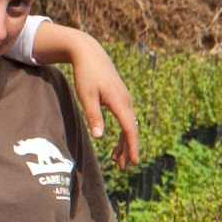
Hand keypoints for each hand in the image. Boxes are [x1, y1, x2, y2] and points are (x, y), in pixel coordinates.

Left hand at [54, 28, 141, 167]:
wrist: (89, 52)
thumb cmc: (86, 74)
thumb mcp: (86, 96)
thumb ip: (94, 116)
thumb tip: (99, 137)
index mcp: (119, 102)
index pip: (130, 129)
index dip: (133, 147)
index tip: (135, 162)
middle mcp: (126, 101)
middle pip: (131, 130)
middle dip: (129, 150)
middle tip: (125, 168)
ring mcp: (124, 99)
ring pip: (128, 126)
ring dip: (124, 143)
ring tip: (117, 161)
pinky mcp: (119, 98)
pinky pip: (124, 119)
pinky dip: (121, 133)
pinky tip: (114, 142)